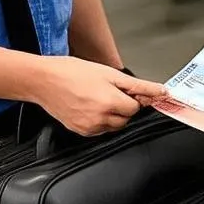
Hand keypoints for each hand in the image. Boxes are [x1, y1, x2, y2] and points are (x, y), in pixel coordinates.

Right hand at [31, 57, 167, 136]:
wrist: (44, 80)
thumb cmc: (71, 72)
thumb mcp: (109, 73)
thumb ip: (138, 86)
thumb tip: (159, 91)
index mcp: (110, 103)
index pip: (136, 108)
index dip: (131, 97)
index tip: (123, 90)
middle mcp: (100, 119)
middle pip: (126, 118)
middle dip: (122, 106)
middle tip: (107, 90)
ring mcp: (90, 128)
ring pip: (114, 125)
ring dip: (112, 114)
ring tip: (96, 97)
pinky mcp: (81, 132)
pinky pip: (100, 129)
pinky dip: (100, 119)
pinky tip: (88, 105)